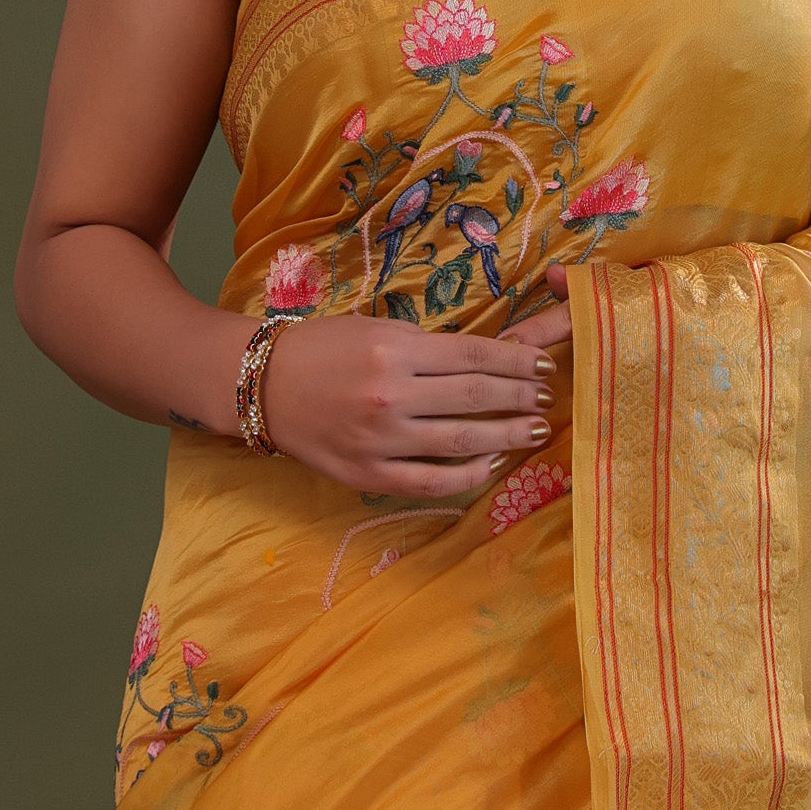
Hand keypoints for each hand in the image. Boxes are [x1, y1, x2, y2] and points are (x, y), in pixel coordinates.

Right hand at [261, 262, 574, 498]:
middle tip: (548, 398)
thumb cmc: (323, 348)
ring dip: (507, 435)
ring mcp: (381, 439)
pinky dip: (469, 474)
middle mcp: (391, 394)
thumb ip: (427, 346)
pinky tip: (490, 462)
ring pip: (463, 441)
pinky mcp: (369, 475)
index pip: (475, 356)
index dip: (518, 363)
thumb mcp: (375, 328)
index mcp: (395, 349)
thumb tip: (486, 360)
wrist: (262, 385)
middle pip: (477, 397)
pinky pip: (432, 481)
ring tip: (533, 430)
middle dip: (521, 397)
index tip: (545, 366)